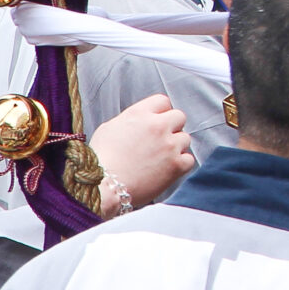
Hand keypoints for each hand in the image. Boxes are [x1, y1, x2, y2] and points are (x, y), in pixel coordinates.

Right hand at [87, 95, 192, 209]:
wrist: (102, 187)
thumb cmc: (100, 161)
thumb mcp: (109, 129)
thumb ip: (130, 120)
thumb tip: (140, 121)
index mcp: (139, 114)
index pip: (162, 101)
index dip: (160, 112)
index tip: (156, 123)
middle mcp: (157, 126)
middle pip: (179, 117)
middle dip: (171, 128)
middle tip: (159, 142)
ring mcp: (169, 145)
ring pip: (185, 138)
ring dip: (175, 147)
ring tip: (158, 160)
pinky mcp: (176, 164)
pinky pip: (189, 159)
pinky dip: (180, 165)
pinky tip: (165, 170)